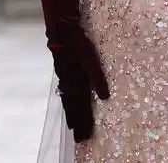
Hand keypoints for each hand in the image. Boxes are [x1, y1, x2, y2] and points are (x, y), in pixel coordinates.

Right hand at [54, 28, 109, 142]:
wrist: (61, 30)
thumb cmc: (79, 43)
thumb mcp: (91, 58)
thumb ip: (97, 78)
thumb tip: (105, 98)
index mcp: (77, 81)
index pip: (82, 106)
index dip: (84, 120)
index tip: (86, 134)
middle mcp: (69, 83)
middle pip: (74, 107)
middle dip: (78, 122)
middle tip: (80, 138)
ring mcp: (64, 77)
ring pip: (68, 101)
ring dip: (72, 115)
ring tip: (73, 128)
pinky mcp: (62, 72)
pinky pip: (64, 92)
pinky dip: (67, 102)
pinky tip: (68, 105)